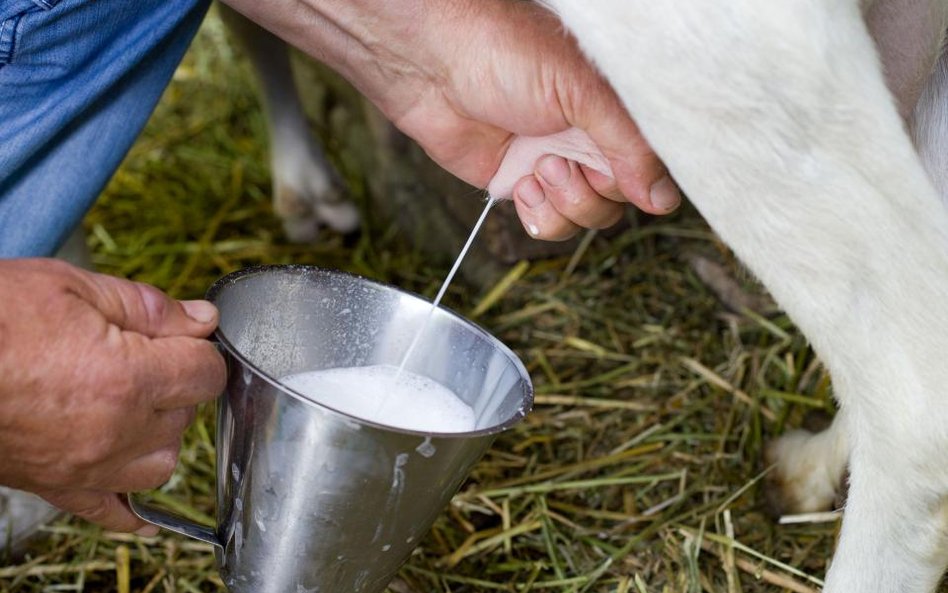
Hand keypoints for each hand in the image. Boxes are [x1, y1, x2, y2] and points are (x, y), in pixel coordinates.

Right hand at [0, 259, 224, 533]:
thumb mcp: (71, 287)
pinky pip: (110, 513)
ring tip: (133, 406)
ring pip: (161, 464)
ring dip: (159, 435)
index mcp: (127, 377)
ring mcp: (86, 466)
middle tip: (145, 359)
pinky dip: (132, 510)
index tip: (183, 339)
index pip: (206, 374)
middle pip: (185, 415)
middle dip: (176, 385)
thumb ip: (147, 307)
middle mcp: (115, 430)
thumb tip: (202, 320)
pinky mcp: (55, 486)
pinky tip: (147, 511)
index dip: (199, 350)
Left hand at [222, 0, 680, 239]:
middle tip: (560, 160)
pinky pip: (547, 224)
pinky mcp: (520, 184)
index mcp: (614, 110)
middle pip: (620, 201)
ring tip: (537, 167)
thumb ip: (628, 144)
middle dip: (591, 192)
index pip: (651, 167)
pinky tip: (520, 182)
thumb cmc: (504, 51)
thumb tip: (662, 198)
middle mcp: (589, 139)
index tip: (616, 175)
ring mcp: (555, 164)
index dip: (638, 181)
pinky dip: (538, 215)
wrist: (431, 63)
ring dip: (564, 204)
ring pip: (586, 218)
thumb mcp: (581, 89)